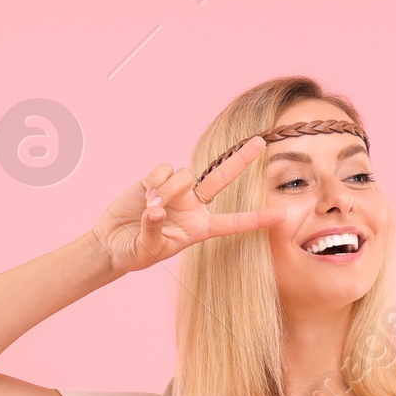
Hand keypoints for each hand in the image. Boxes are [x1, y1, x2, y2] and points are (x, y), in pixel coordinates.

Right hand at [90, 140, 275, 275]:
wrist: (112, 243)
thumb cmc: (134, 253)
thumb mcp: (147, 250)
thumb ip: (154, 230)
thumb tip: (156, 209)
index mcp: (200, 228)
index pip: (233, 223)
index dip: (257, 220)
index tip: (283, 216)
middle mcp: (193, 206)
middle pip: (222, 177)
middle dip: (241, 159)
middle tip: (260, 142)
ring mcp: (177, 190)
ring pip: (185, 175)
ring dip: (169, 189)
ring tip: (152, 207)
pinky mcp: (156, 178)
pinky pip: (165, 168)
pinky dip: (156, 180)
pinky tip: (146, 193)